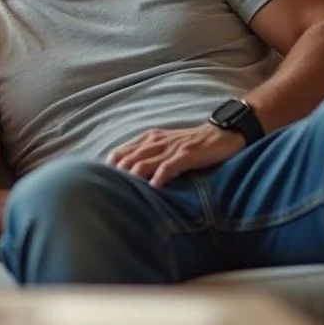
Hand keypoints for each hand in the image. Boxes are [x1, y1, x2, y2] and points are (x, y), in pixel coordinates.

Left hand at [106, 124, 243, 187]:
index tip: (100, 180)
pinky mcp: (188, 154)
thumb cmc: (193, 143)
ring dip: (134, 176)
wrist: (223, 133)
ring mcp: (172, 147)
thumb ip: (149, 155)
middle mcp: (157, 142)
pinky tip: (154, 187)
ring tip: (125, 191)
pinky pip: (170, 165)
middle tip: (107, 191)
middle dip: (117, 174)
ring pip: (145, 162)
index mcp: (149, 139)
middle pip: (129, 158)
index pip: (122, 151)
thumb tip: (129, 173)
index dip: (110, 166)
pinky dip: (160, 176)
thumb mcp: (166, 146)